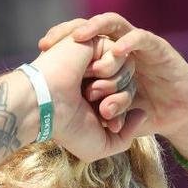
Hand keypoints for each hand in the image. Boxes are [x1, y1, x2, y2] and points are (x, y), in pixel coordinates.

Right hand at [29, 31, 147, 161]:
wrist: (46, 104)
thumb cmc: (68, 127)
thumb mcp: (101, 146)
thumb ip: (126, 136)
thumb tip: (142, 113)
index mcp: (93, 100)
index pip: (125, 103)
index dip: (121, 116)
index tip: (108, 125)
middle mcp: (94, 80)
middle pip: (130, 86)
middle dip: (120, 102)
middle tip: (101, 110)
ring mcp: (94, 60)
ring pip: (129, 70)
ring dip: (112, 86)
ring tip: (89, 90)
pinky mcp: (94, 42)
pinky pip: (121, 54)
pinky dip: (107, 68)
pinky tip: (87, 71)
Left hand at [37, 13, 187, 143]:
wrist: (179, 115)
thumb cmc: (143, 114)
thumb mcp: (109, 112)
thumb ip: (90, 106)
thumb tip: (59, 112)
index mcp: (105, 58)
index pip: (78, 39)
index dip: (59, 40)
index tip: (40, 48)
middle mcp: (119, 46)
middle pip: (91, 27)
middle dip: (69, 31)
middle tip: (52, 42)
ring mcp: (139, 45)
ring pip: (114, 25)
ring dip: (96, 31)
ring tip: (80, 40)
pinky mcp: (159, 48)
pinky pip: (140, 38)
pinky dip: (127, 43)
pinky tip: (114, 51)